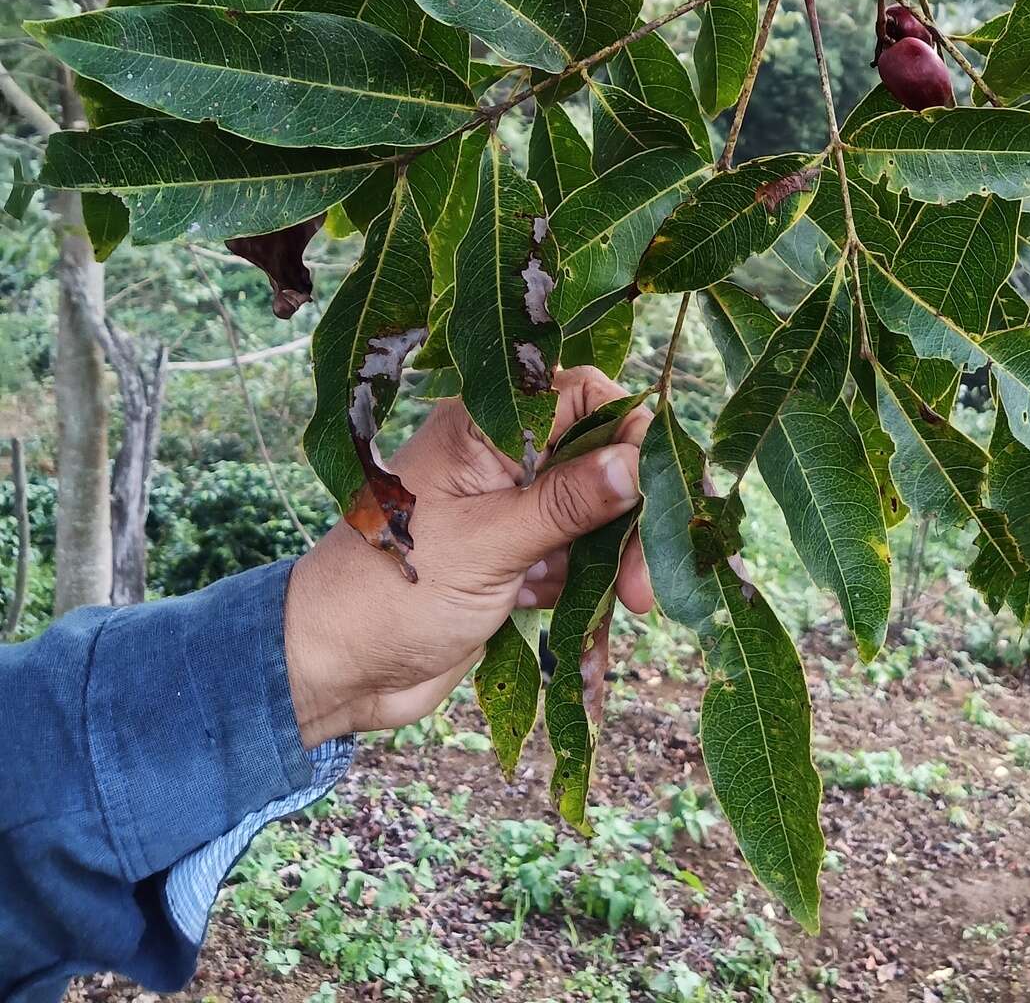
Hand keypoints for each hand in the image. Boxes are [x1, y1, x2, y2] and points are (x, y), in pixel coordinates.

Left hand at [284, 368, 652, 746]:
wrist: (333, 673)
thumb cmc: (389, 595)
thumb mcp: (489, 545)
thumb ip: (567, 501)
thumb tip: (637, 461)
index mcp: (483, 427)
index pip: (580, 395)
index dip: (627, 429)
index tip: (656, 483)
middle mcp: (499, 459)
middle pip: (596, 459)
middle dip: (628, 512)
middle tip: (643, 578)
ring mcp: (507, 511)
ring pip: (592, 515)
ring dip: (614, 559)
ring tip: (626, 606)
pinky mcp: (512, 561)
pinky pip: (573, 561)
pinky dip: (588, 589)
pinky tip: (588, 629)